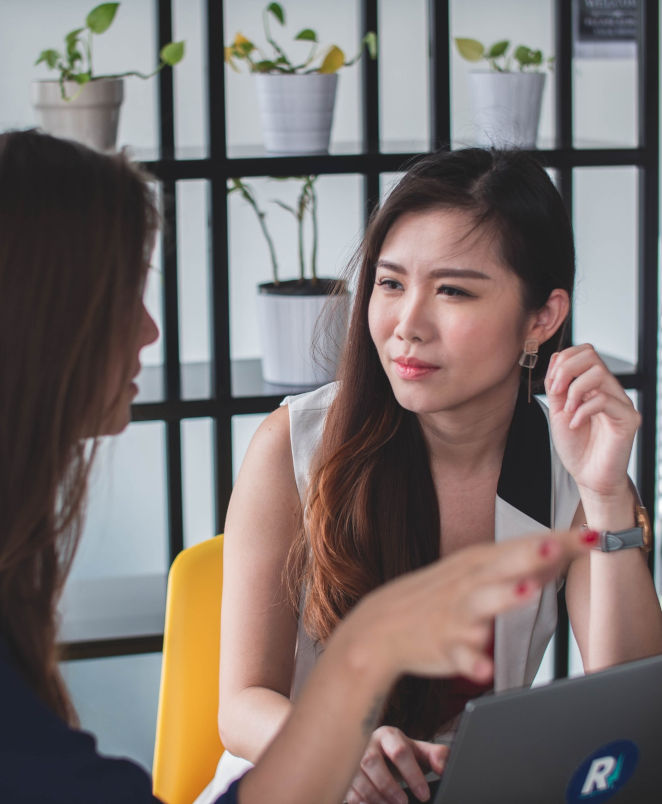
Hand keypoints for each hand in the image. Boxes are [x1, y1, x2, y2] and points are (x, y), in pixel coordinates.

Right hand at [345, 727, 446, 803]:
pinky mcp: (344, 773)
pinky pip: (347, 788)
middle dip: (388, 786)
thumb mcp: (420, 752)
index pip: (399, 751)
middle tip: (404, 803)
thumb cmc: (401, 754)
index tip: (423, 794)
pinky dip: (360, 801)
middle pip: (372, 761)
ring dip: (375, 796)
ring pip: (357, 777)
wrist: (379, 754)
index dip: (412, 774)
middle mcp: (368, 743)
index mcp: (388, 735)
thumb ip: (437, 756)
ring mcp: (353, 757)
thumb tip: (445, 767)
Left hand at [544, 344, 639, 497]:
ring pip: (599, 373)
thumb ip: (557, 386)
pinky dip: (583, 410)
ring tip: (567, 411)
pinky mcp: (628, 419)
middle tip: (556, 393)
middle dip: (566, 370)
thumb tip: (557, 358)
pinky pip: (605, 400)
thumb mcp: (558, 411)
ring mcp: (621, 403)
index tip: (551, 385)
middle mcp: (610, 389)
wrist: (588, 476)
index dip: (564, 360)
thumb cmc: (576, 447)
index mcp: (594, 386)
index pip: (584, 352)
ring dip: (574, 390)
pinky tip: (575, 424)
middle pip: (592, 355)